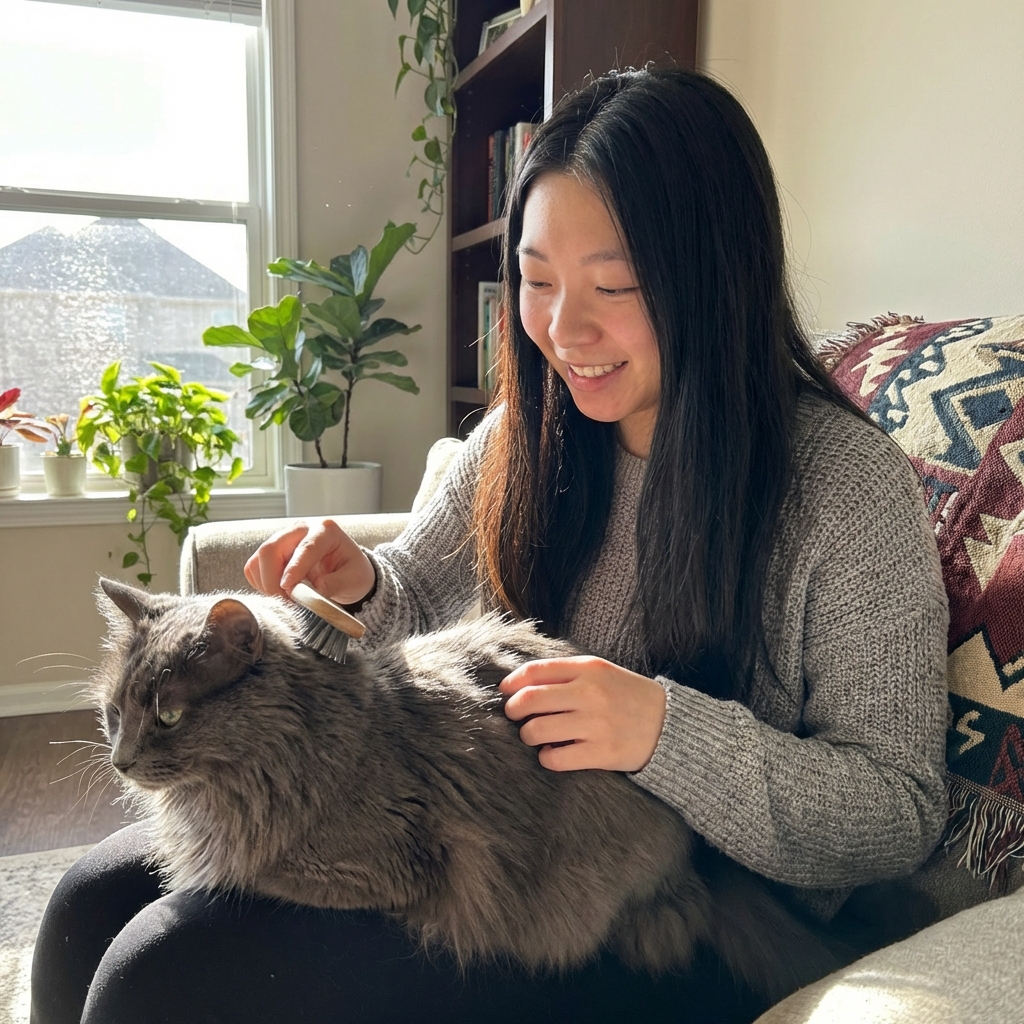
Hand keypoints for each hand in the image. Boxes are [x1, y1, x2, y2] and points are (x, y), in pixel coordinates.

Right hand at [243, 518, 375, 606]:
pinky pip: (254, 568)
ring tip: (286, 600)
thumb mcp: (354, 578)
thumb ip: (336, 583)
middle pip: (271, 549)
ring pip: (258, 560)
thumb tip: (316, 590)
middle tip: (286, 602)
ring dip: (266, 584)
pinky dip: (261, 584)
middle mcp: (300, 530)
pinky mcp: (271, 553)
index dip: (294, 569)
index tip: (288, 589)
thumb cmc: (352, 571)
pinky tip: (279, 593)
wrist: (345, 570)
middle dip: (273, 579)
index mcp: (325, 531)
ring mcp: (283, 540)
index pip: (305, 548)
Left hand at [499, 656, 666, 771]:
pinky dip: (546, 757)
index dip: (511, 682)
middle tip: (515, 716)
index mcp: (588, 668)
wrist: (669, 725)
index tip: (505, 692)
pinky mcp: (601, 753)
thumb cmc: (626, 696)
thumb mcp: (601, 672)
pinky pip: (555, 759)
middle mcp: (590, 693)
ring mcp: (595, 724)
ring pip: (536, 730)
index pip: (535, 671)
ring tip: (534, 735)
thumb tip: (519, 682)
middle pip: (529, 700)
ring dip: (527, 735)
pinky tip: (552, 753)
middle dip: (513, 711)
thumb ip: (565, 672)